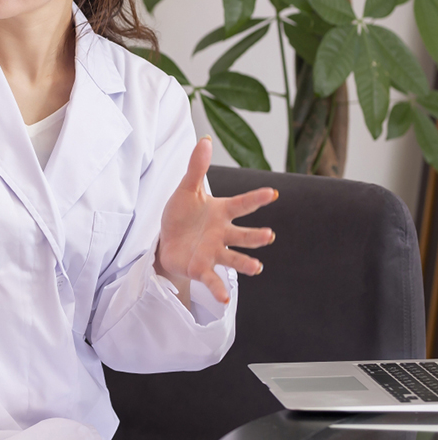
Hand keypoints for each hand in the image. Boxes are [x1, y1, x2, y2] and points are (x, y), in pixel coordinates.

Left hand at [156, 136, 276, 303]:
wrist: (167, 240)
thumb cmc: (182, 214)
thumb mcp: (186, 189)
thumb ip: (196, 167)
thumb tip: (205, 139)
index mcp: (221, 212)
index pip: (241, 204)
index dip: (256, 199)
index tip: (272, 193)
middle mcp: (223, 233)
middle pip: (243, 235)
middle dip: (256, 236)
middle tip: (268, 235)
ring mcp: (214, 252)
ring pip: (234, 258)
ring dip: (246, 263)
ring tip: (256, 267)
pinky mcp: (202, 268)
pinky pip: (212, 279)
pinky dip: (219, 289)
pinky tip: (225, 300)